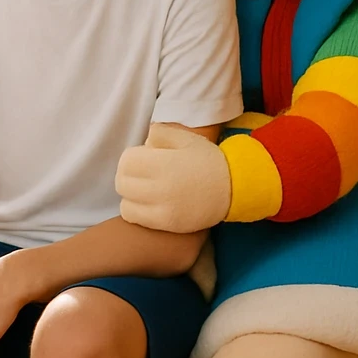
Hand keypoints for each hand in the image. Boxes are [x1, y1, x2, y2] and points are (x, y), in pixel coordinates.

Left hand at [116, 125, 231, 232]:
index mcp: (165, 163)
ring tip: (145, 189)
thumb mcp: (186, 139)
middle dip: (128, 175)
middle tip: (142, 173)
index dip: (132, 157)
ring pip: (126, 202)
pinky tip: (149, 203)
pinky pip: (135, 218)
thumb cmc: (208, 161)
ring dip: (130, 194)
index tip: (143, 158)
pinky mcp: (167, 223)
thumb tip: (143, 142)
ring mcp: (163, 209)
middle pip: (122, 182)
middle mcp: (161, 188)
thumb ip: (160, 134)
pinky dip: (136, 209)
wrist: (234, 188)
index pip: (127, 161)